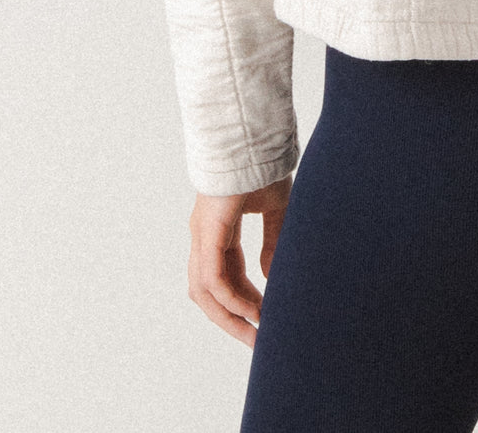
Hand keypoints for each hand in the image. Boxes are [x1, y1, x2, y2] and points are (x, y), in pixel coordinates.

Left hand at [187, 175, 292, 347]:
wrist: (254, 137)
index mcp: (217, 230)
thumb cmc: (263, 164)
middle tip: (256, 341)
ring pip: (205, 292)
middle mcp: (204, 236)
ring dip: (228, 317)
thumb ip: (273, 241)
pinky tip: (253, 309)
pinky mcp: (208, 231)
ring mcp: (202, 235)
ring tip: (255, 333)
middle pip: (208, 293)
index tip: (265, 319)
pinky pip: (214, 278)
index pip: (224, 277)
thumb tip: (271, 277)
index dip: (243, 300)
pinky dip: (231, 298)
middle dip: (232, 320)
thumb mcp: (275, 209)